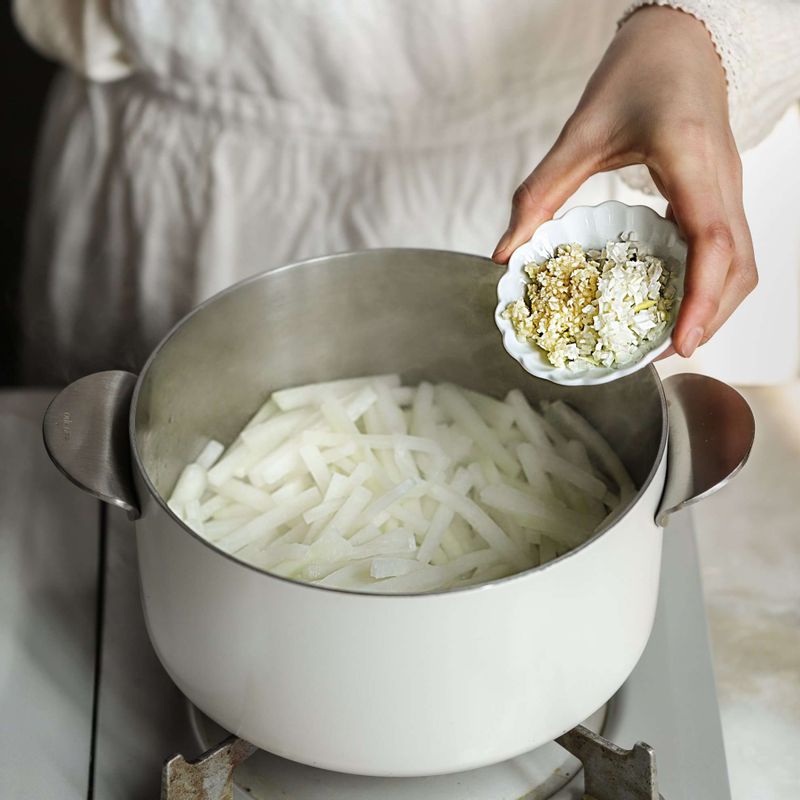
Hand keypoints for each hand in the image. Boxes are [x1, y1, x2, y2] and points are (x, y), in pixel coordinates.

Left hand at [492, 6, 756, 357]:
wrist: (679, 40)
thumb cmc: (633, 76)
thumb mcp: (578, 135)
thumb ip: (539, 194)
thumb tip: (502, 255)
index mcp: (690, 159)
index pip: (713, 241)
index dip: (702, 299)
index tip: (680, 343)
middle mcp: (722, 177)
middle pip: (739, 265)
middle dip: (709, 316)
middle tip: (664, 352)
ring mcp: (729, 186)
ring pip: (742, 261)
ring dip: (714, 304)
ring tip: (669, 336)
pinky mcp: (723, 191)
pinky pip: (729, 247)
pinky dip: (709, 282)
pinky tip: (673, 298)